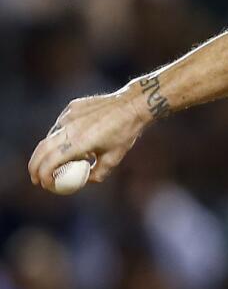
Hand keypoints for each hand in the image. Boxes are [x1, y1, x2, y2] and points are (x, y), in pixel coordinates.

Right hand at [28, 85, 151, 191]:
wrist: (132, 104)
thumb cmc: (125, 133)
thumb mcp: (114, 158)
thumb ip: (97, 173)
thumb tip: (83, 180)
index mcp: (81, 142)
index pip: (51, 161)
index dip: (44, 175)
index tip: (44, 184)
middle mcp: (70, 127)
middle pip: (42, 149)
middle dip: (35, 166)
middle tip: (36, 178)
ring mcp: (69, 115)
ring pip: (50, 136)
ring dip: (46, 152)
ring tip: (54, 163)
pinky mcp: (71, 108)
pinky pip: (60, 125)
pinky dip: (59, 137)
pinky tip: (69, 142)